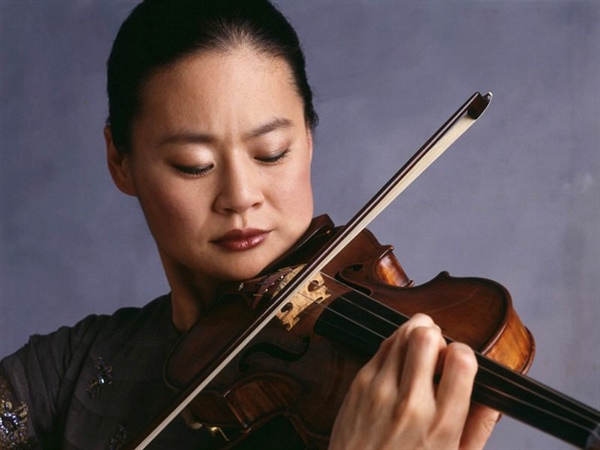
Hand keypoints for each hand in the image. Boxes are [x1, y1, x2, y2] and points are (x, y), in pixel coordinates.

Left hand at [329, 313, 498, 449]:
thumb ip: (478, 427)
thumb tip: (494, 396)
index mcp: (441, 424)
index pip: (461, 361)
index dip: (464, 353)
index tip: (459, 362)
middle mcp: (410, 404)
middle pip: (427, 337)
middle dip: (437, 337)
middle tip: (436, 353)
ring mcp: (381, 390)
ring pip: (403, 334)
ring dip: (415, 334)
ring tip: (419, 351)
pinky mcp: (360, 383)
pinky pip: (383, 345)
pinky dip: (396, 345)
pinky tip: (401, 361)